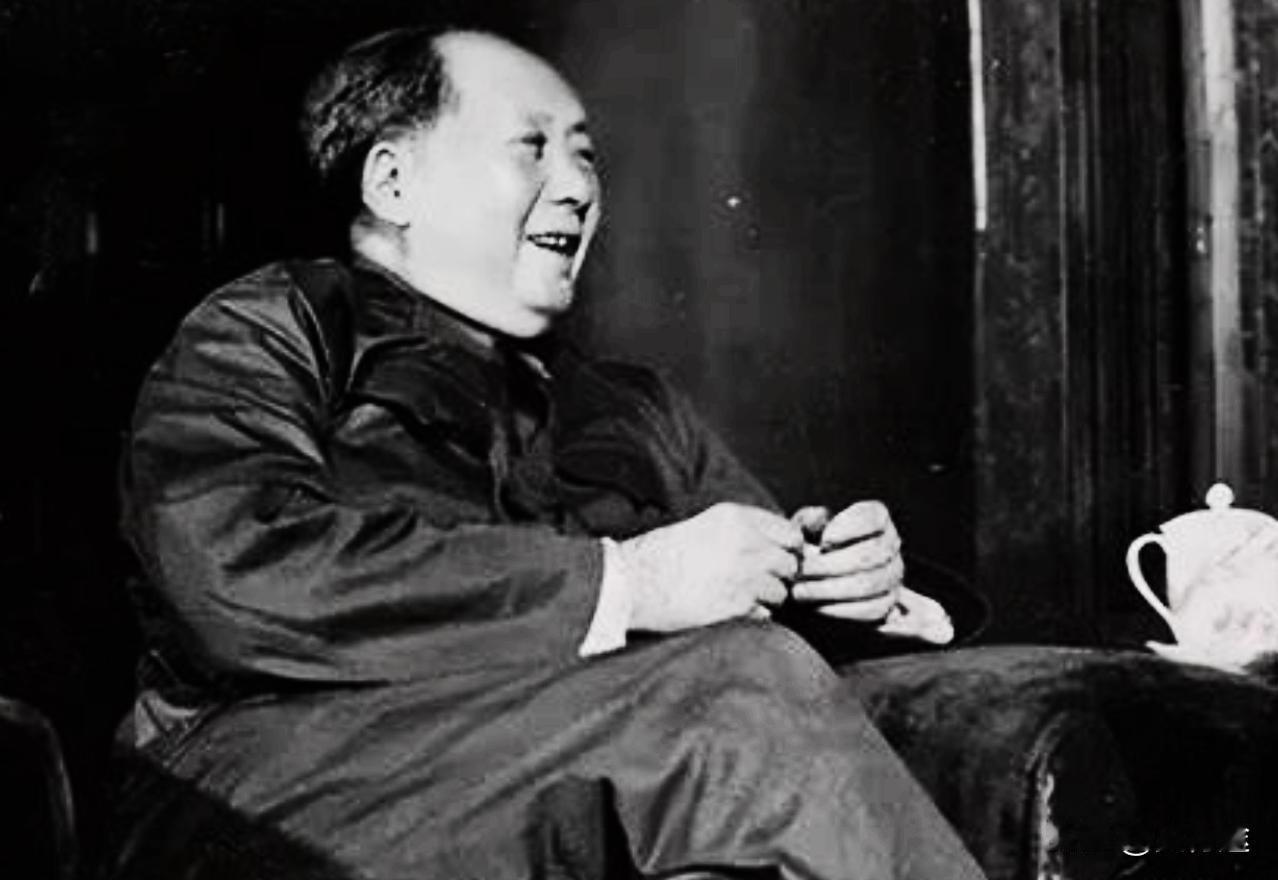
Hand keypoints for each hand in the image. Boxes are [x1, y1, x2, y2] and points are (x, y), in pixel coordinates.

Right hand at [618, 503, 802, 632]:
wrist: (634, 582)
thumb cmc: (660, 556)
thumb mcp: (705, 527)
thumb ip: (743, 531)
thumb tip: (776, 547)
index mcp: (737, 518)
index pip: (790, 533)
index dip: (786, 549)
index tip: (774, 559)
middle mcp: (747, 543)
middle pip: (791, 563)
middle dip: (778, 576)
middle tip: (757, 582)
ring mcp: (745, 575)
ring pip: (781, 592)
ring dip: (766, 598)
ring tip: (737, 597)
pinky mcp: (738, 605)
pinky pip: (765, 614)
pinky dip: (752, 616)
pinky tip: (728, 609)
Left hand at [789, 500, 903, 621]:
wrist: (814, 576)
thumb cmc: (811, 544)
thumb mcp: (806, 527)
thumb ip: (808, 521)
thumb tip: (814, 522)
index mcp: (876, 517)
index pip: (873, 518)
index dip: (849, 528)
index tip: (823, 541)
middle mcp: (890, 544)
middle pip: (870, 554)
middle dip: (830, 565)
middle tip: (802, 570)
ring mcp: (893, 575)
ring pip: (868, 584)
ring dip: (830, 589)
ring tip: (801, 591)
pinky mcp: (888, 602)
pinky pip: (871, 609)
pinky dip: (841, 610)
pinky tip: (817, 607)